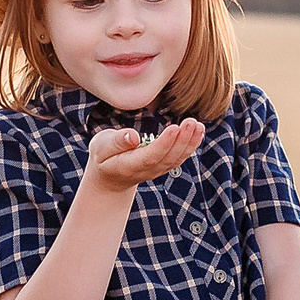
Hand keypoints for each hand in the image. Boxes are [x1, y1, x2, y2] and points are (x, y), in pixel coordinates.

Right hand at [85, 119, 202, 189]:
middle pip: (168, 158)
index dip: (164, 144)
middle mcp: (146, 171)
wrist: (110, 178)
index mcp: (129, 166)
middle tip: (191, 121)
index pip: (150, 156)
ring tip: (198, 125)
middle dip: (182, 140)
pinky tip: (198, 131)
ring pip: (177, 159)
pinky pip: (180, 157)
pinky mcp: (164, 166)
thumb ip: (116, 142)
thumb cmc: (103, 156)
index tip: (174, 128)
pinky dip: (191, 145)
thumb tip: (133, 136)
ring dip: (190, 142)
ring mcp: (157, 170)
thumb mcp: (101, 146)